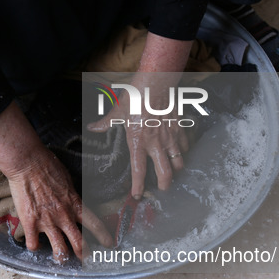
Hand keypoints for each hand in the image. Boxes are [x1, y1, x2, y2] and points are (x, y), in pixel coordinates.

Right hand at [7, 148, 112, 262]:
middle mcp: (64, 216)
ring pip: (59, 250)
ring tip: (61, 259)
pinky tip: (34, 245)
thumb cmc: (47, 166)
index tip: (109, 244)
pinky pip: (34, 244)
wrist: (27, 163)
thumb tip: (72, 201)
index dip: (104, 236)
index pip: (95, 224)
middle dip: (85, 255)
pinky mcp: (30, 223)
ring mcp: (47, 222)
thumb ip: (71, 196)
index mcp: (75, 204)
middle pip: (80, 243)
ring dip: (62, 257)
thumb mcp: (68, 180)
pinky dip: (34, 247)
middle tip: (86, 260)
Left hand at [88, 33, 193, 198]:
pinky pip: (185, 146)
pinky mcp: (180, 129)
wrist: (156, 83)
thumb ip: (106, 123)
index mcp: (138, 142)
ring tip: (173, 173)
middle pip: (166, 173)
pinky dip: (184, 152)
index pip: (139, 171)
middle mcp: (156, 144)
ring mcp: (170, 137)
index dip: (138, 187)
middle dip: (166, 185)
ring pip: (179, 162)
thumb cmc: (136, 96)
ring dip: (176, 170)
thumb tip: (93, 128)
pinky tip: (181, 152)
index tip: (138, 195)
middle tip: (163, 189)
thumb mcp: (117, 111)